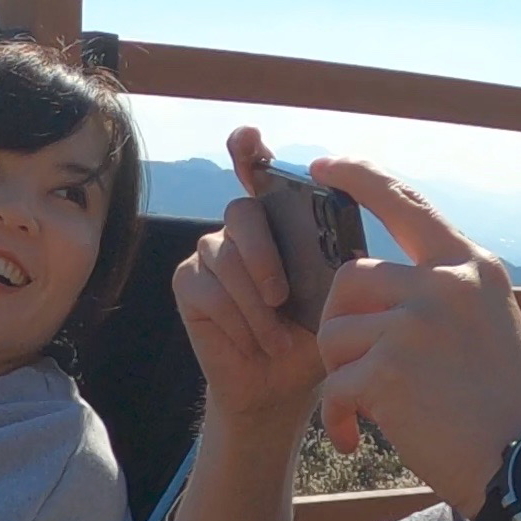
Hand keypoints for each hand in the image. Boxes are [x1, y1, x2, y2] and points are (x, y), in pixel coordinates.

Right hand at [170, 128, 330, 432]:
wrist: (279, 385)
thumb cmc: (311, 335)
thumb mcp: (331, 294)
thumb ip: (327, 259)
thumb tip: (333, 245)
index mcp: (279, 221)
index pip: (257, 170)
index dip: (248, 149)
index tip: (248, 136)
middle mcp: (241, 229)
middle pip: (242, 212)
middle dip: (262, 254)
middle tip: (282, 295)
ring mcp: (210, 254)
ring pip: (225, 256)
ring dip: (255, 304)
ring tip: (276, 336)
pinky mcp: (188, 284)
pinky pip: (207, 289)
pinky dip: (236, 320)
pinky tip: (251, 340)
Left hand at [301, 158, 520, 507]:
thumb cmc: (506, 407)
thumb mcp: (488, 326)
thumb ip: (441, 296)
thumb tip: (374, 288)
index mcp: (471, 267)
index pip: (407, 203)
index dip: (361, 177)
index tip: (325, 164)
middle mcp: (444, 284)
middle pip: (349, 277)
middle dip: (339, 321)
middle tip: (352, 365)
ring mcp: (415, 324)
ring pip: (334, 331)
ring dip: (338, 373)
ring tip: (365, 408)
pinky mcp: (387, 369)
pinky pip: (333, 385)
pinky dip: (338, 416)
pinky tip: (358, 437)